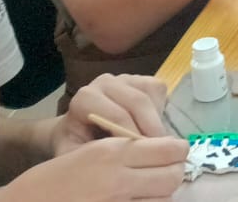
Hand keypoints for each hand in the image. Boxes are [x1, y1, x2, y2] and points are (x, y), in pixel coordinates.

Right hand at [0, 136, 186, 201]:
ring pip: (165, 198)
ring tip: (152, 190)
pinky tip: (140, 201)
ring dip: (163, 193)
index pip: (168, 149)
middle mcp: (119, 178)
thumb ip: (124, 151)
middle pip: (173, 175)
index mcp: (111, 153)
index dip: (178, 151)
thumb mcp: (89, 153)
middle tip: (168, 171)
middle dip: (175, 172)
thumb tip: (162, 150)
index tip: (177, 151)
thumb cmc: (54, 178)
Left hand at [54, 74, 173, 155]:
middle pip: (138, 102)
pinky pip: (159, 91)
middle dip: (151, 129)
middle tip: (159, 153)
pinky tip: (153, 129)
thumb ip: (93, 155)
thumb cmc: (76, 146)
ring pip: (151, 96)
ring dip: (158, 121)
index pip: (118, 115)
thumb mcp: (77, 155)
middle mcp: (105, 82)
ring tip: (158, 145)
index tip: (143, 158)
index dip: (133, 137)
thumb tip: (120, 157)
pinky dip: (161, 111)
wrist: (77, 131)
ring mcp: (125, 78)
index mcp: (86, 98)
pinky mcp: (141, 79)